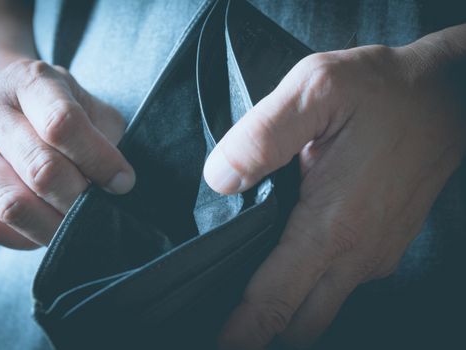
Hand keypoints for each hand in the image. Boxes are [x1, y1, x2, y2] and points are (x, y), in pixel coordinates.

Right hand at [0, 59, 134, 248]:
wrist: (4, 102)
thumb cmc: (59, 108)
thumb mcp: (89, 105)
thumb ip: (106, 137)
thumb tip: (118, 185)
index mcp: (29, 81)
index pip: (63, 124)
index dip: (100, 160)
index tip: (123, 182)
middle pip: (41, 169)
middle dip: (80, 198)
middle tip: (100, 206)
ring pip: (12, 205)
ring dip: (55, 225)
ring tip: (78, 223)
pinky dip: (27, 237)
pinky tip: (49, 226)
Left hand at [204, 43, 464, 348]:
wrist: (445, 96)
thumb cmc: (382, 92)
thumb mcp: (316, 91)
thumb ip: (262, 137)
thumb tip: (220, 180)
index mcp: (334, 226)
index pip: (278, 301)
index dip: (244, 334)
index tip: (221, 348)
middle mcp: (358, 254)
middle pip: (300, 324)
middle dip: (261, 333)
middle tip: (225, 326)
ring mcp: (373, 255)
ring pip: (320, 308)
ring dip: (284, 311)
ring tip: (247, 300)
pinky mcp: (380, 245)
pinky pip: (336, 284)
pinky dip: (306, 286)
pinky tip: (285, 261)